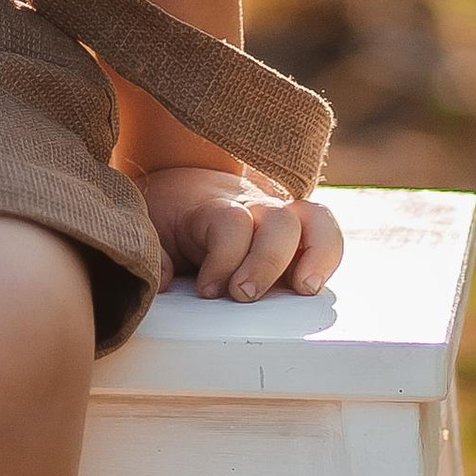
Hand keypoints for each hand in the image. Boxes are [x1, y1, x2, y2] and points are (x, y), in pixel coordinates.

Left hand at [135, 164, 343, 301]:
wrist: (180, 181)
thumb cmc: (166, 212)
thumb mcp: (148, 226)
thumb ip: (152, 251)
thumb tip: (162, 280)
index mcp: (213, 207)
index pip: (231, 223)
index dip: (224, 258)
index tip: (208, 290)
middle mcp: (253, 207)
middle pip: (279, 220)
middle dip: (267, 261)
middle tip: (243, 294)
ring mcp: (277, 215)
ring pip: (314, 220)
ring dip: (316, 256)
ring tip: (304, 289)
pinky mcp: (294, 231)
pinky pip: (325, 232)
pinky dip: (328, 255)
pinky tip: (312, 284)